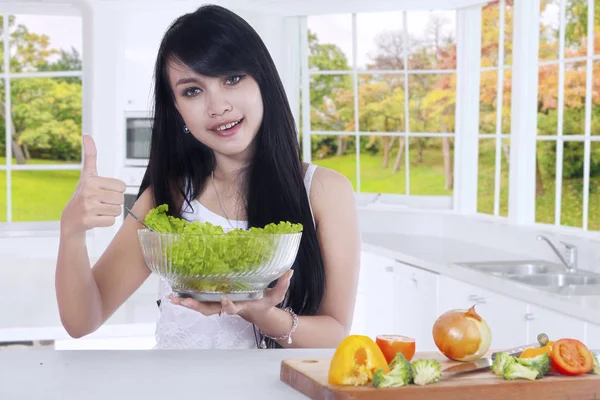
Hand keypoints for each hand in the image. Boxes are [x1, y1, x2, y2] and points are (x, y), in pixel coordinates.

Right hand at [60, 134, 126, 236]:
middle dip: (113, 202)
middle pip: (121, 199)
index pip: (122, 186)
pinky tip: (95, 219)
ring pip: (117, 211)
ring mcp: (88, 207)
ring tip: (98, 210)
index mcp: (91, 180)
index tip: (104, 191)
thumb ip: (90, 156)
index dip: (116, 190)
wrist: (70, 219)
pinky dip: (106, 222)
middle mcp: (88, 192)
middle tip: (101, 202)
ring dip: (110, 212)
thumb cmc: (83, 195)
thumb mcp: (87, 175)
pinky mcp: (88, 221)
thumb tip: (87, 135)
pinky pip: (111, 221)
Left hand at [170, 269, 293, 320]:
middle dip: (196, 307)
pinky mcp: (215, 303)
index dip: (228, 305)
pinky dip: (188, 300)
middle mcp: (227, 308)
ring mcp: (219, 306)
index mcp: (241, 306)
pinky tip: (175, 295)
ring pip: (201, 308)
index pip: (233, 308)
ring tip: (173, 299)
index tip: (224, 299)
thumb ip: (283, 285)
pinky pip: (200, 303)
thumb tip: (290, 271)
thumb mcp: (276, 296)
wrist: (258, 314)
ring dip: (187, 304)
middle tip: (183, 302)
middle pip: (209, 310)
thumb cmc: (266, 303)